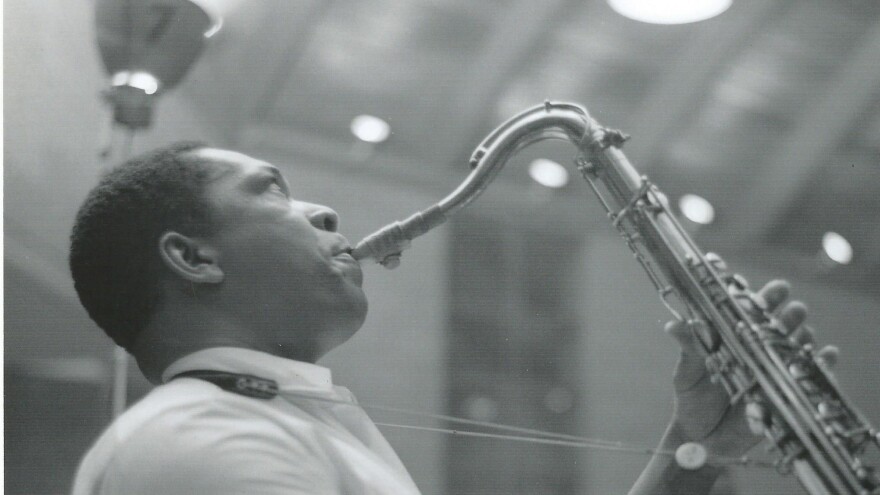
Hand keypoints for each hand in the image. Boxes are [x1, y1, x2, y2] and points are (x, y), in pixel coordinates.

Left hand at [664, 279, 836, 457]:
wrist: (702, 436)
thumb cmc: (692, 398)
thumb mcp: (686, 373)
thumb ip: (687, 348)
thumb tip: (673, 325)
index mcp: (726, 334)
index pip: (733, 305)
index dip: (732, 286)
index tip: (727, 269)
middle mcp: (751, 344)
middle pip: (768, 317)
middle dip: (776, 303)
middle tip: (781, 293)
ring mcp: (769, 364)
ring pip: (790, 339)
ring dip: (797, 328)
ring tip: (798, 320)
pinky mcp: (783, 388)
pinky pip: (807, 373)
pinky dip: (819, 363)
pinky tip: (824, 354)